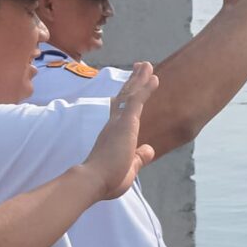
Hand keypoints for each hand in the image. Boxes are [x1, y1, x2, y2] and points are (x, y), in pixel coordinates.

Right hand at [82, 62, 157, 199]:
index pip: (119, 112)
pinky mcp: (126, 122)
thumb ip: (139, 157)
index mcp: (112, 135)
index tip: (129, 87)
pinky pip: (137, 100)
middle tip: (140, 68)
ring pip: (130, 94)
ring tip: (147, 65)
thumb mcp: (129, 168)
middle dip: (132, 82)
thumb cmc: (107, 180)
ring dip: (140, 78)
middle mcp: (113, 125)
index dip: (124, 98)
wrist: (93, 181)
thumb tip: (150, 149)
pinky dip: (145, 87)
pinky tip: (153, 77)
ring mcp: (119, 122)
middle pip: (123, 97)